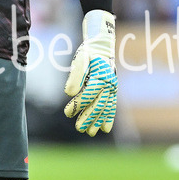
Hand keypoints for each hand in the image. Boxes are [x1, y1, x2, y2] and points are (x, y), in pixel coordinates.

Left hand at [64, 10, 116, 135]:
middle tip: (79, 129)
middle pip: (97, 104)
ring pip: (105, 108)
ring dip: (98, 121)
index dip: (77, 105)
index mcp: (100, 76)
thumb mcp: (80, 59)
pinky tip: (105, 129)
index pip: (88, 94)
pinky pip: (111, 106)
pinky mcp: (112, 91)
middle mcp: (109, 84)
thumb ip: (75, 76)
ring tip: (90, 133)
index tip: (67, 113)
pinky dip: (108, 117)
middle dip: (88, 117)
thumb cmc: (89, 52)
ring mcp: (112, 88)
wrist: (102, 46)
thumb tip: (69, 93)